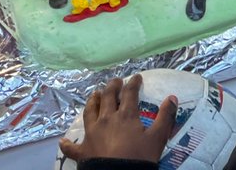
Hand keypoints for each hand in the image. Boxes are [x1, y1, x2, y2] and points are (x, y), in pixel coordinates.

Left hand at [58, 76, 177, 164]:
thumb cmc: (138, 159)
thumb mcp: (157, 139)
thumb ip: (165, 118)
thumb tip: (172, 97)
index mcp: (125, 115)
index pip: (129, 93)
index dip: (133, 83)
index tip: (137, 77)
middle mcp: (106, 119)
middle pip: (107, 97)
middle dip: (112, 87)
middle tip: (115, 81)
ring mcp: (92, 133)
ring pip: (89, 111)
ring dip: (92, 101)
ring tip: (94, 94)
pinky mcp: (83, 151)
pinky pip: (72, 147)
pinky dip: (68, 144)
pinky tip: (63, 141)